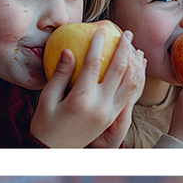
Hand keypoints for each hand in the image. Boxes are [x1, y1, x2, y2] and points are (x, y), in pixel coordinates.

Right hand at [30, 30, 144, 148]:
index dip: (97, 45)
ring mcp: (110, 112)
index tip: (100, 31)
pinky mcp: (114, 116)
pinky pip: (131, 93)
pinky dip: (136, 77)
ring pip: (131, 82)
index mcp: (81, 100)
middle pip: (119, 70)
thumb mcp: (46, 99)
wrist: (56, 151)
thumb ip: (59, 75)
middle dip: (124, 48)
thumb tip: (68, 50)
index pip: (93, 66)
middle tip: (126, 33)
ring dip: (135, 62)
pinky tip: (135, 66)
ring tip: (134, 46)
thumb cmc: (46, 124)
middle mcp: (100, 106)